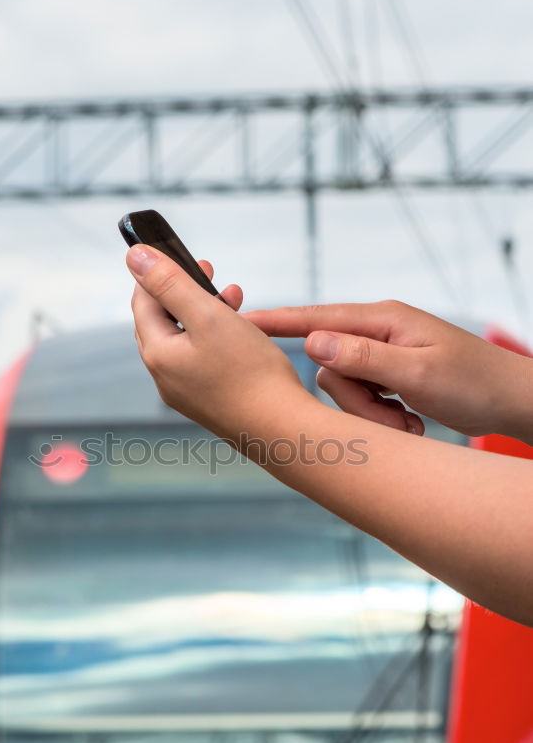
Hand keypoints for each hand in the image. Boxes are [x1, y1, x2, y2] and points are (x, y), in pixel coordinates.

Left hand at [129, 246, 306, 440]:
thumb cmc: (249, 372)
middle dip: (184, 291)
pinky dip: (216, 337)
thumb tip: (135, 256)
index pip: (143, 303)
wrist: (282, 428)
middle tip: (208, 270)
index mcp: (157, 355)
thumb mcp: (208, 315)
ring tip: (234, 297)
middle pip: (162, 321)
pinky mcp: (207, 401)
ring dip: (205, 312)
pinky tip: (241, 331)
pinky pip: (202, 359)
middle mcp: (165, 377)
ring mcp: (186, 392)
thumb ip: (170, 283)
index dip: (158, 273)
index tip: (178, 253)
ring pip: (185, 339)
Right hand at [244, 300, 532, 440]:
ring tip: (409, 424)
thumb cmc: (474, 382)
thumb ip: (362, 358)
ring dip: (371, 416)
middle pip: (328, 367)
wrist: (512, 400)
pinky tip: (411, 423)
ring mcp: (383, 355)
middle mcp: (378, 332)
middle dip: (353, 402)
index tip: (237, 321)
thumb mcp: (416, 373)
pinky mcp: (389, 376)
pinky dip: (382, 418)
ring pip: (344, 389)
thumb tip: (312, 342)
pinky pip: (363, 399)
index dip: (275, 322)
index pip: (315, 318)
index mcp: (382, 321)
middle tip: (393, 420)